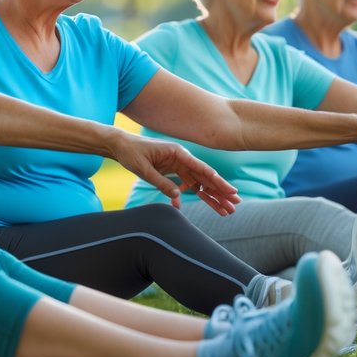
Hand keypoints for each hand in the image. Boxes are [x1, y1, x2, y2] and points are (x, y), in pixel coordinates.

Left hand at [111, 132, 239, 215]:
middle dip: (220, 193)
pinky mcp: (173, 171)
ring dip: (211, 197)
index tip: (231, 191)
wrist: (120, 146)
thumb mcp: (144, 169)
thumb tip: (178, 197)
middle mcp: (182, 159)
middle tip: (235, 205)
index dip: (218, 182)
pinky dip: (192, 195)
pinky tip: (193, 205)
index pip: (202, 169)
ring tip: (225, 210)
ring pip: (199, 183)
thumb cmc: (131, 153)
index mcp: (178, 153)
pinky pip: (187, 185)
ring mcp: (179, 165)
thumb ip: (161, 182)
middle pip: (205, 178)